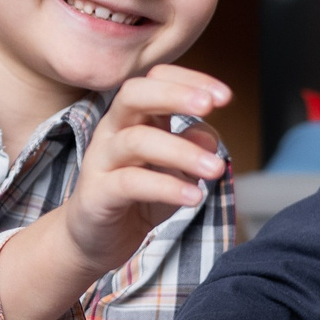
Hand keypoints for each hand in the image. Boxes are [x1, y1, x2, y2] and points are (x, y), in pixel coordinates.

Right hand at [41, 68, 230, 277]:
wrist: (94, 240)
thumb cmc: (138, 198)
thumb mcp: (175, 170)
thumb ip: (192, 148)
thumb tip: (209, 134)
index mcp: (133, 118)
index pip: (155, 79)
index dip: (190, 81)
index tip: (225, 96)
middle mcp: (113, 131)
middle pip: (134, 94)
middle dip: (174, 95)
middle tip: (210, 107)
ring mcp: (101, 161)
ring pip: (137, 140)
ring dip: (181, 151)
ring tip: (215, 169)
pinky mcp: (97, 194)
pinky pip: (131, 183)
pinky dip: (166, 187)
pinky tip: (193, 196)